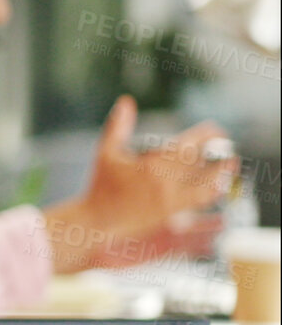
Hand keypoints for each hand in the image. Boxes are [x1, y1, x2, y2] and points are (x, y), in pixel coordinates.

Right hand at [47, 97, 235, 272]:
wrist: (96, 223)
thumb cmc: (101, 187)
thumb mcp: (106, 154)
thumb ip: (117, 127)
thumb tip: (125, 102)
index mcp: (153, 165)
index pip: (190, 144)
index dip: (207, 134)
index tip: (214, 129)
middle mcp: (167, 184)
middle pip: (205, 165)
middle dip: (219, 153)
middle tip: (227, 147)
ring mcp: (172, 204)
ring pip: (209, 187)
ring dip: (221, 175)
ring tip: (228, 167)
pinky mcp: (175, 219)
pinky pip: (201, 206)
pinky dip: (212, 195)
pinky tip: (216, 189)